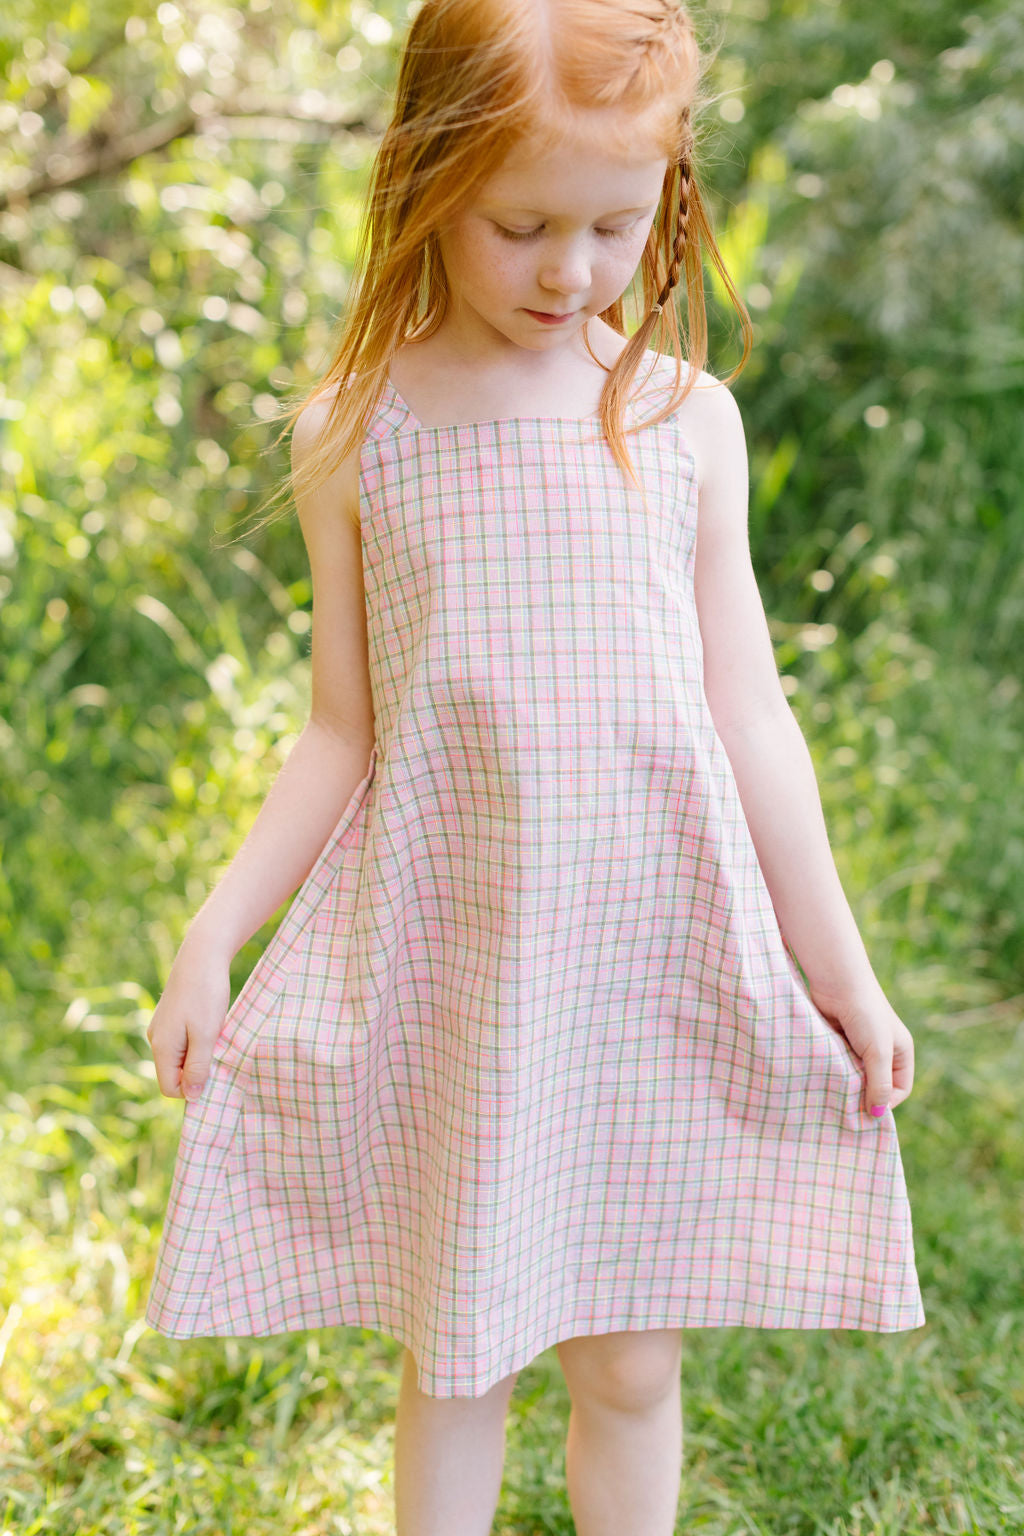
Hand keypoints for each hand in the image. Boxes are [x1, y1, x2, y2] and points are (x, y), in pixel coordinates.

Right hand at [146, 928, 231, 1101]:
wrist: (202, 953)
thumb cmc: (206, 994)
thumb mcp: (207, 1034)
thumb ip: (198, 1067)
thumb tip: (191, 1096)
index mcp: (162, 1047)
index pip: (169, 1088)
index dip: (191, 1089)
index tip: (214, 1073)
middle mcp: (156, 1039)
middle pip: (173, 1074)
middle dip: (196, 1071)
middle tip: (219, 1052)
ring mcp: (162, 1027)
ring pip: (180, 1057)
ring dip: (199, 1055)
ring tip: (217, 1035)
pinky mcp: (171, 1017)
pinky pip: (182, 1042)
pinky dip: (198, 1041)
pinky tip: (212, 1025)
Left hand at [807, 979, 915, 1120]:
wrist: (837, 982)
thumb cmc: (865, 1014)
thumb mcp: (877, 1052)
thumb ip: (879, 1085)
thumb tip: (878, 1116)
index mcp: (900, 1052)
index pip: (900, 1089)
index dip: (887, 1103)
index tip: (867, 1112)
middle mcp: (882, 1051)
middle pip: (875, 1085)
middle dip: (863, 1097)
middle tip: (846, 1111)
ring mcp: (859, 1047)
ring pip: (854, 1077)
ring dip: (845, 1086)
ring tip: (833, 1097)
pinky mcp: (839, 1042)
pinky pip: (838, 1066)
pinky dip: (832, 1073)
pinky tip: (822, 1081)